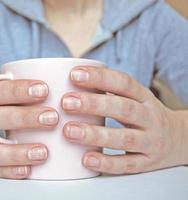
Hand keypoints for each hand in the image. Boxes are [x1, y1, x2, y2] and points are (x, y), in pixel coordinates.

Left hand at [61, 66, 187, 173]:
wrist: (180, 140)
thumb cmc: (145, 116)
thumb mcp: (135, 99)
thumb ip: (110, 93)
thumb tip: (69, 83)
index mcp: (144, 98)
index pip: (124, 83)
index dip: (99, 77)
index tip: (74, 75)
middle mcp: (149, 117)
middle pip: (123, 108)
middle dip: (93, 104)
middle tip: (66, 102)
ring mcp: (150, 141)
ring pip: (124, 138)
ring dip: (95, 134)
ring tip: (69, 130)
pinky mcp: (147, 163)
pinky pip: (127, 164)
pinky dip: (107, 162)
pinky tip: (87, 159)